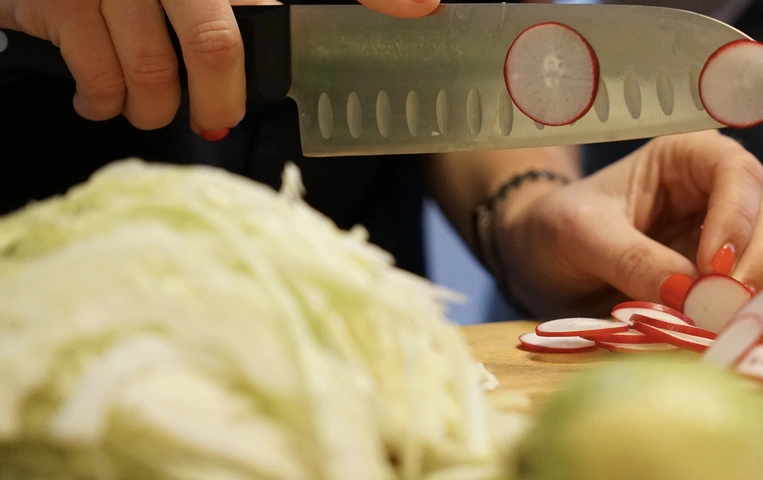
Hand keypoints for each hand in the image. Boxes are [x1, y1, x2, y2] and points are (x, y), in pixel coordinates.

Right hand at [0, 0, 439, 137]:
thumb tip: (423, 6)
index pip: (268, 7)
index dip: (357, 6)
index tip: (404, 21)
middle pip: (215, 45)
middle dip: (218, 100)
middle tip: (216, 120)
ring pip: (149, 70)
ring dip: (156, 106)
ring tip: (157, 104)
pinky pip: (91, 73)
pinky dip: (102, 99)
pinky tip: (106, 95)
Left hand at [496, 130, 762, 318]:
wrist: (544, 261)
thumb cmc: (557, 229)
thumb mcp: (582, 236)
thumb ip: (633, 260)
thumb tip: (690, 295)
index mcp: (686, 156)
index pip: (737, 172)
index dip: (738, 217)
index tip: (714, 267)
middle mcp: (718, 189)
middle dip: (758, 260)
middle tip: (728, 306)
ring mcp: (728, 234)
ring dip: (757, 290)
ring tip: (719, 321)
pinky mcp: (725, 277)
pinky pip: (756, 291)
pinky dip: (747, 311)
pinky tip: (722, 327)